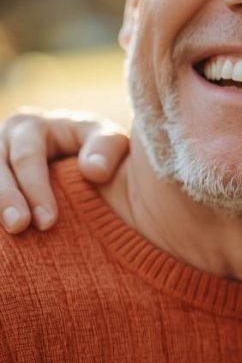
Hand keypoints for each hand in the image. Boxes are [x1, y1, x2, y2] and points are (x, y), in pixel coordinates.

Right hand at [0, 108, 127, 232]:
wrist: (84, 158)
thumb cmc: (98, 147)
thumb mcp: (110, 140)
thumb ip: (107, 149)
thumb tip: (94, 170)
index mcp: (32, 126)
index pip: (26, 156)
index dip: (35, 189)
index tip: (48, 221)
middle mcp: (5, 140)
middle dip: (7, 200)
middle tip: (20, 227)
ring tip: (13, 231)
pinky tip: (5, 236)